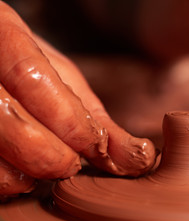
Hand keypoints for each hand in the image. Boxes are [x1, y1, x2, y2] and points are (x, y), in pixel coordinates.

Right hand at [0, 2, 155, 197]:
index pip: (31, 77)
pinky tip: (23, 170)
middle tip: (71, 164)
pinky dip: (8, 180)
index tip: (94, 144)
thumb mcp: (67, 84)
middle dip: (50, 155)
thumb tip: (140, 157)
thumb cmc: (33, 70)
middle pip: (6, 119)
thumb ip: (98, 120)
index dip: (68, 120)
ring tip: (47, 166)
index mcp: (4, 39)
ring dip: (26, 172)